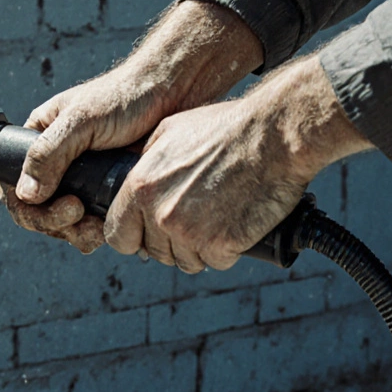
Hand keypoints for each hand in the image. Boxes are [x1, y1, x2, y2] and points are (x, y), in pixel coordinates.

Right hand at [2, 0, 265, 251]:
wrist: (176, 93)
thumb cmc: (127, 95)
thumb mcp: (81, 120)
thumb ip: (49, 155)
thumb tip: (25, 194)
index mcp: (38, 141)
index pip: (12, 184)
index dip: (25, 205)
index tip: (55, 205)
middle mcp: (56, 163)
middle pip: (36, 210)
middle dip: (53, 221)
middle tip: (78, 213)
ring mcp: (81, 180)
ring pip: (63, 222)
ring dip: (75, 232)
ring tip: (97, 226)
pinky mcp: (107, 192)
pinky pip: (91, 224)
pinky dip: (96, 232)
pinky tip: (108, 228)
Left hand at [104, 56, 372, 271]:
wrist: (274, 135)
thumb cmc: (226, 128)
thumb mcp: (169, 132)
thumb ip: (143, 161)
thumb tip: (130, 180)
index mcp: (141, 187)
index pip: (117, 235)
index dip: (132, 238)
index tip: (145, 235)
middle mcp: (160, 213)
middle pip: (154, 252)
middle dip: (171, 242)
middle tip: (194, 223)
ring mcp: (190, 232)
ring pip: (185, 261)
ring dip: (199, 249)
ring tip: (217, 221)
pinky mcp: (221, 244)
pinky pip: (216, 262)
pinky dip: (227, 251)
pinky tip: (235, 227)